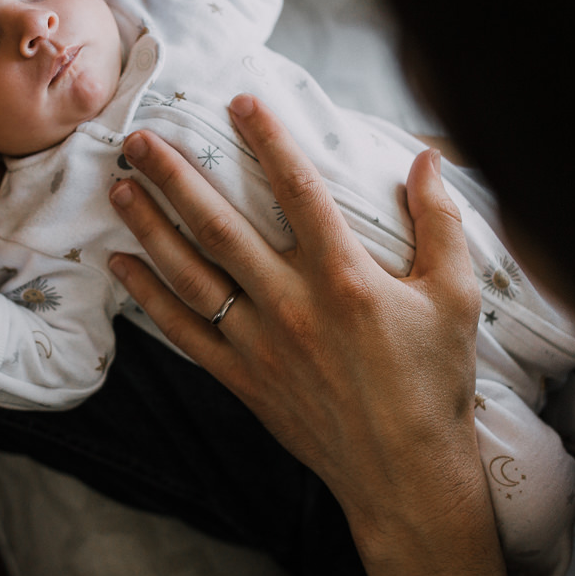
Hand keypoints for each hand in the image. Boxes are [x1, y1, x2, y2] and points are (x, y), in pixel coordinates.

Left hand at [107, 94, 531, 575]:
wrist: (406, 474)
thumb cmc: (434, 382)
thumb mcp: (455, 297)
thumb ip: (441, 223)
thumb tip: (427, 157)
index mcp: (346, 278)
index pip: (300, 191)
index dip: (268, 141)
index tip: (238, 101)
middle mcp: (293, 305)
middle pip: (221, 227)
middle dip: (175, 177)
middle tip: (138, 138)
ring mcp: (260, 343)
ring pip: (192, 274)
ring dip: (150, 228)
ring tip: (119, 187)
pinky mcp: (242, 378)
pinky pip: (184, 332)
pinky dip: (148, 297)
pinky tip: (121, 265)